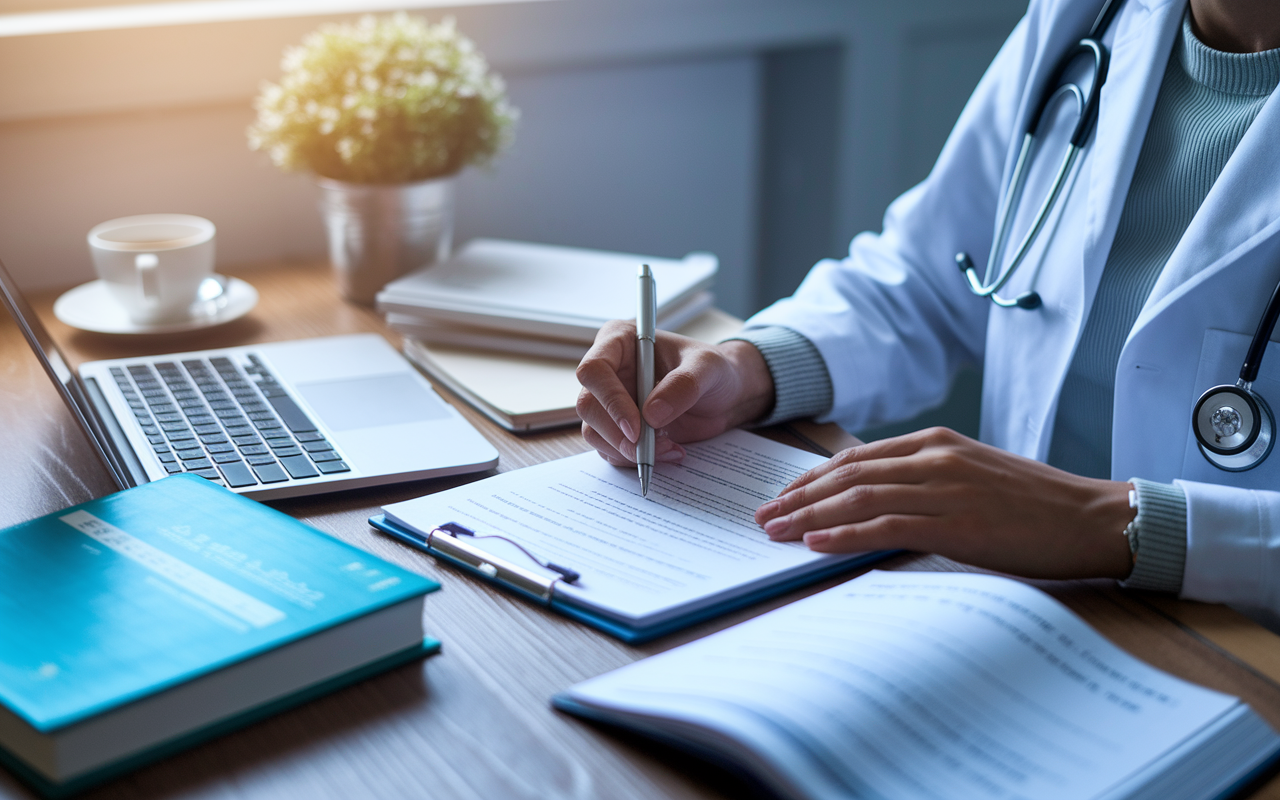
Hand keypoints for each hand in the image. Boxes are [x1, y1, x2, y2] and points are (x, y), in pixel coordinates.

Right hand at [575, 321, 773, 465]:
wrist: (724, 395)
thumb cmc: (713, 370)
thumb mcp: (708, 369)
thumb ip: (683, 385)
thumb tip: (651, 415)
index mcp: (619, 341)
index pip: (594, 370)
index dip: (610, 400)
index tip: (637, 427)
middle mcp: (608, 370)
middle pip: (588, 406)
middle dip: (618, 434)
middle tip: (651, 448)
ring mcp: (610, 401)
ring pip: (595, 432)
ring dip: (628, 450)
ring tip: (669, 447)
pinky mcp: (618, 427)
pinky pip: (610, 449)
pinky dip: (635, 459)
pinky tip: (668, 451)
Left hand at [755, 427, 1134, 579]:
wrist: (1092, 518)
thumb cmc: (1034, 504)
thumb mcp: (973, 475)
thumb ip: (925, 479)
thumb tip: (874, 500)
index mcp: (936, 443)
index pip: (856, 457)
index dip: (813, 477)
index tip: (783, 495)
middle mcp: (935, 458)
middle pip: (848, 475)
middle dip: (799, 497)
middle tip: (763, 517)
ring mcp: (945, 488)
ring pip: (860, 498)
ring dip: (811, 516)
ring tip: (777, 531)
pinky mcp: (958, 522)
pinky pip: (888, 526)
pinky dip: (846, 534)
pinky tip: (817, 543)